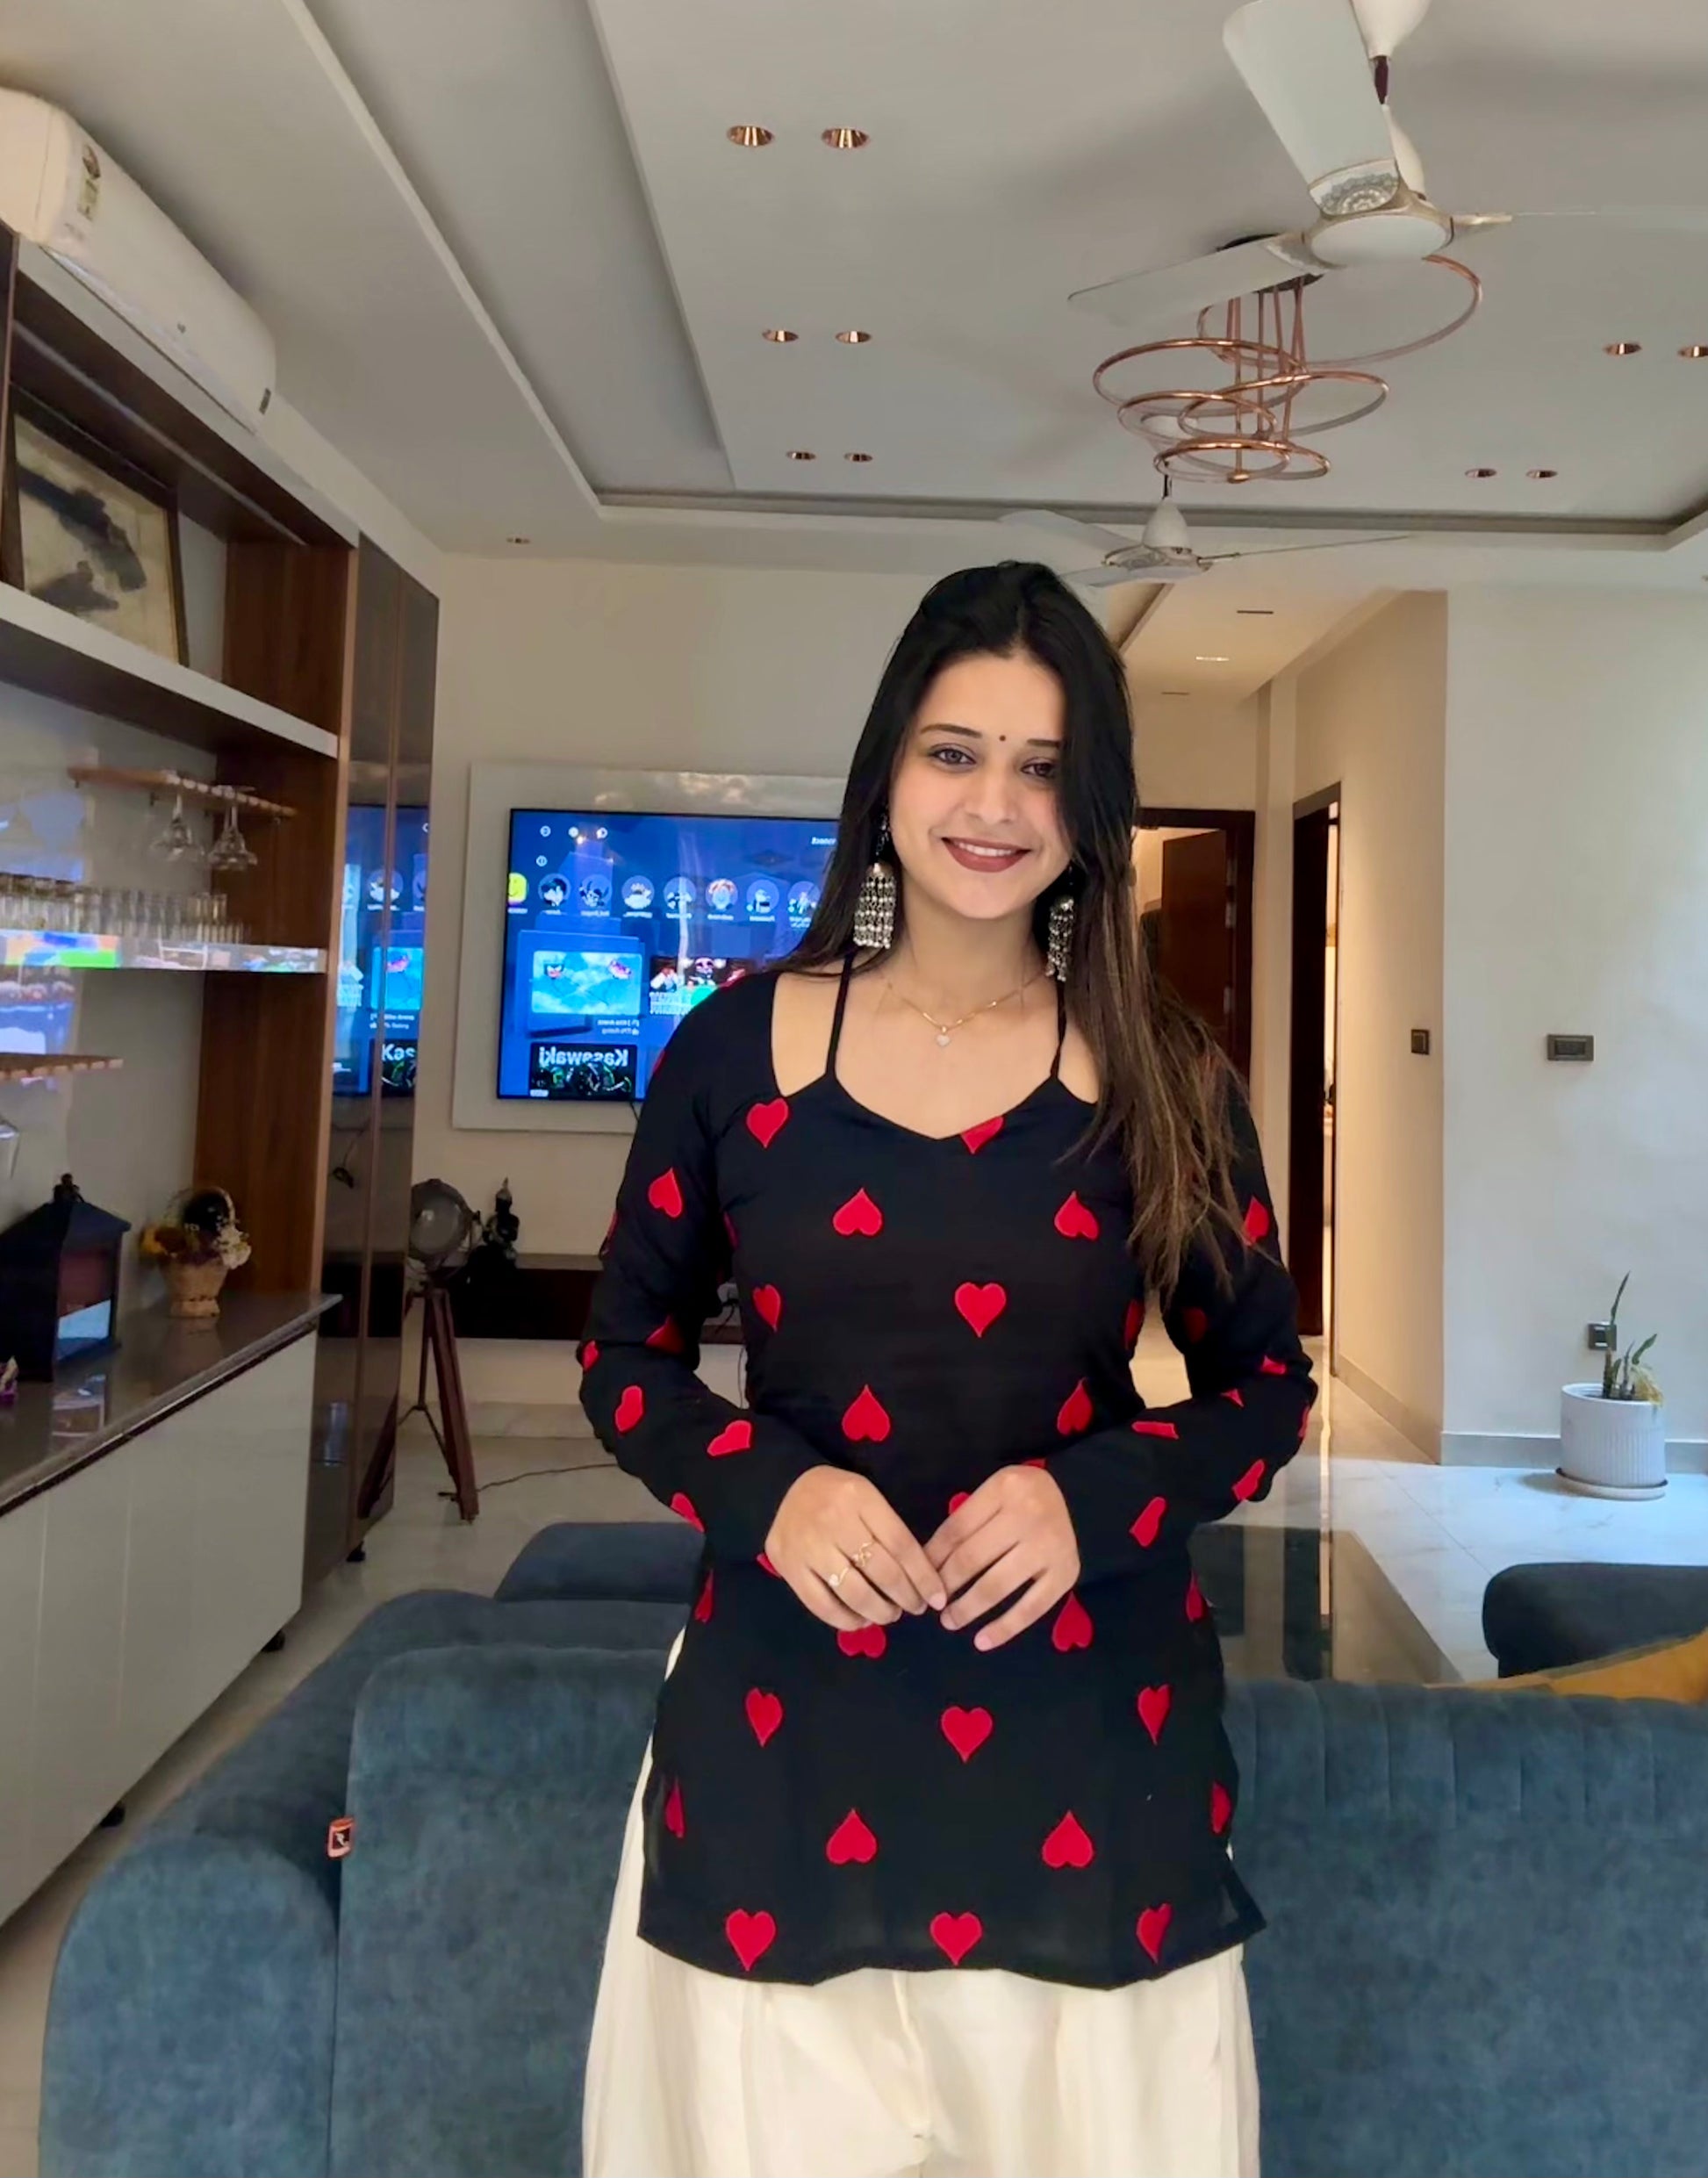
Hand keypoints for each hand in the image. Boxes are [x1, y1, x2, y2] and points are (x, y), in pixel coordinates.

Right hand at [766, 1467, 947, 1631]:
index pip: (901, 1544)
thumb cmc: (837, 1496)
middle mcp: (833, 1521)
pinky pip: (821, 1604)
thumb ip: (890, 1531)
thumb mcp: (868, 1498)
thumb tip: (920, 1579)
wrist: (784, 1487)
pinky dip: (846, 1619)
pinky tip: (861, 1620)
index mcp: (860, 1498)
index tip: (937, 1597)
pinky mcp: (789, 1566)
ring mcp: (808, 1545)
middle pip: (881, 1570)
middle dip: (906, 1596)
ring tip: (891, 1614)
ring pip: (854, 1592)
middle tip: (915, 1607)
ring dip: (880, 1611)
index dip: (923, 1576)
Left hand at [925, 1465, 1080, 1651]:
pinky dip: (1004, 1629)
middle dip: (946, 1586)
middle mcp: (1029, 1515)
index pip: (956, 1531)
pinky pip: (1031, 1608)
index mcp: (1004, 1489)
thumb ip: (963, 1523)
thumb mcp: (991, 1495)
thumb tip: (927, 1568)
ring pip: (996, 1585)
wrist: (1071, 1497)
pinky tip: (982, 1641)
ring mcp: (1051, 1546)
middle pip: (973, 1559)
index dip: (933, 1560)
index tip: (921, 1581)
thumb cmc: (1020, 1499)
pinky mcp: (1067, 1574)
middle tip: (933, 1606)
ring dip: (967, 1609)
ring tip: (950, 1622)